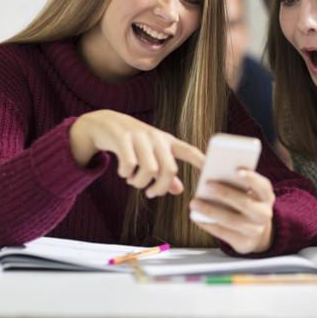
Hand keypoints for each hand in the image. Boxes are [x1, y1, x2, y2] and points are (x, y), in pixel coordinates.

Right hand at [69, 110, 204, 196]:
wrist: (103, 123)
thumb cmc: (133, 144)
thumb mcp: (151, 155)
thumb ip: (164, 174)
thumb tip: (180, 191)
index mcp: (167, 142)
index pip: (190, 151)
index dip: (202, 162)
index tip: (213, 171)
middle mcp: (157, 138)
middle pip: (170, 169)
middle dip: (160, 188)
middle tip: (151, 194)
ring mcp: (140, 137)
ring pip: (150, 170)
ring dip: (140, 183)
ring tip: (133, 181)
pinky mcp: (122, 138)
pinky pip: (129, 164)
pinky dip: (126, 175)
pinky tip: (123, 173)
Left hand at [190, 169, 274, 253]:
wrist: (257, 233)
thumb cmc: (247, 205)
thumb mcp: (248, 194)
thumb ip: (236, 184)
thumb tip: (213, 173)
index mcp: (266, 197)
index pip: (263, 186)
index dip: (252, 178)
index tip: (237, 170)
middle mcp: (264, 213)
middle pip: (244, 203)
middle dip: (225, 193)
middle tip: (207, 184)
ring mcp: (256, 230)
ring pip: (232, 220)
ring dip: (211, 211)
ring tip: (194, 203)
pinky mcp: (244, 243)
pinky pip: (224, 233)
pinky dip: (209, 225)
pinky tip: (196, 218)